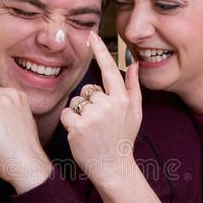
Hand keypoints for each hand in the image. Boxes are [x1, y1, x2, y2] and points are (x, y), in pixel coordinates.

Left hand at [60, 32, 142, 185]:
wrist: (113, 168)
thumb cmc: (122, 139)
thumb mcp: (134, 113)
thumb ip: (133, 87)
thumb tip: (134, 64)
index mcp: (122, 99)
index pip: (109, 69)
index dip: (100, 51)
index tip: (92, 35)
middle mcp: (108, 105)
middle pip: (88, 89)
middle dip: (89, 102)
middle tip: (99, 122)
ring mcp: (93, 116)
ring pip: (76, 101)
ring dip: (79, 113)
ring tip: (91, 129)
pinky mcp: (78, 126)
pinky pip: (67, 113)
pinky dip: (70, 122)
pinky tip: (80, 133)